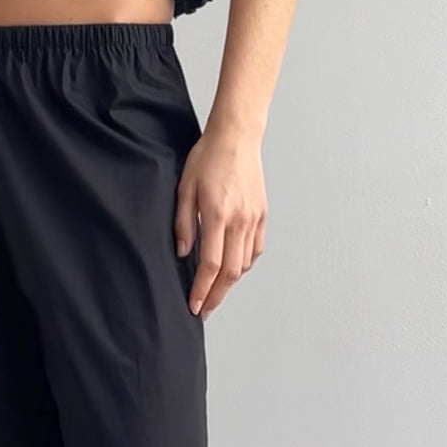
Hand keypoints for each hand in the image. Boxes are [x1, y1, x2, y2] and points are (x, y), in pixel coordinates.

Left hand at [174, 123, 266, 318]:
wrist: (236, 137)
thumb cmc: (208, 157)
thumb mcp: (185, 188)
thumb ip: (184, 223)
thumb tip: (184, 253)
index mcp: (218, 215)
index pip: (211, 265)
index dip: (202, 289)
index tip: (194, 305)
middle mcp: (239, 221)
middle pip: (230, 272)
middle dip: (216, 296)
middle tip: (204, 309)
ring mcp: (253, 219)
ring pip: (244, 263)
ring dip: (229, 282)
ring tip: (214, 290)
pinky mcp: (262, 215)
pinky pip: (255, 249)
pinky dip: (244, 264)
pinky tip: (233, 269)